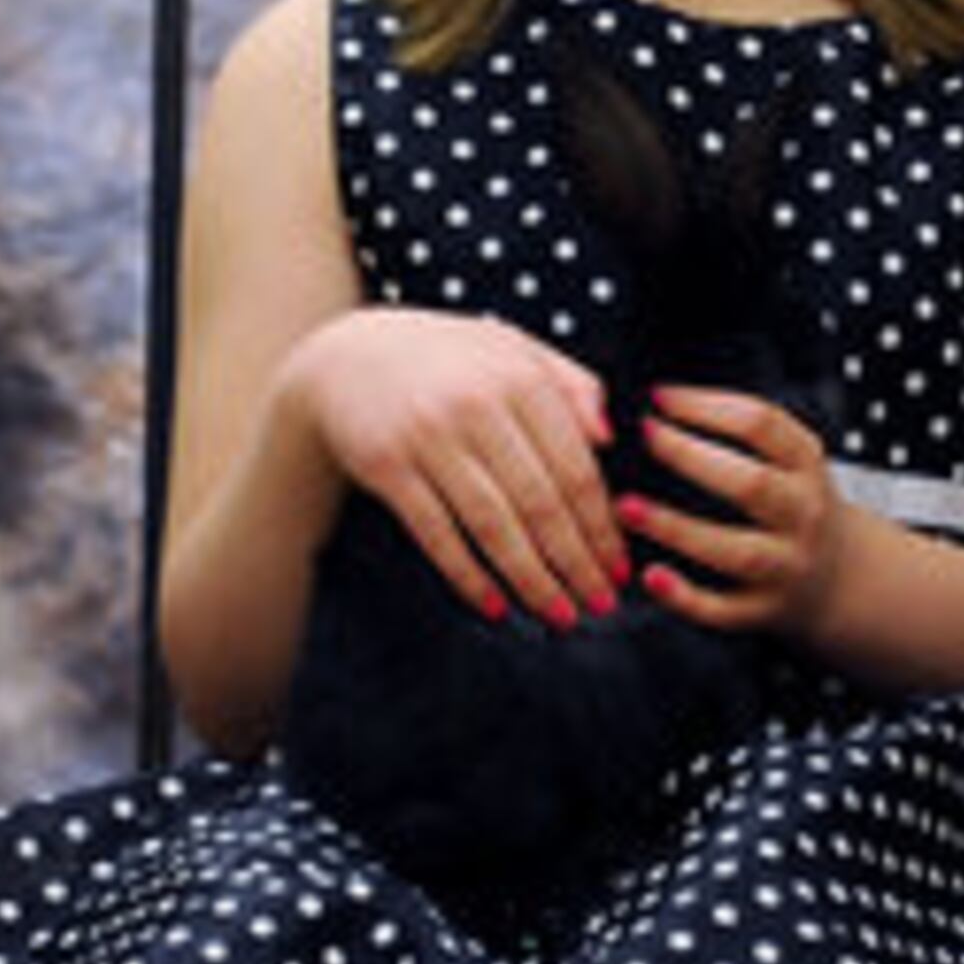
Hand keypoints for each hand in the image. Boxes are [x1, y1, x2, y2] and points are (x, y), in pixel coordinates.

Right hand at [293, 309, 628, 626]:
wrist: (344, 354)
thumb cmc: (446, 358)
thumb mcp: (514, 348)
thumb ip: (571, 384)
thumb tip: (609, 439)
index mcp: (519, 378)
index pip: (574, 467)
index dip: (601, 524)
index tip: (619, 564)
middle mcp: (476, 406)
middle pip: (540, 502)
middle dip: (576, 562)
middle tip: (601, 602)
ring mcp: (428, 437)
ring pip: (493, 525)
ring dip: (531, 578)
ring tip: (559, 614)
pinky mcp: (386, 466)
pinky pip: (436, 533)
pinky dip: (467, 574)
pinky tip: (494, 605)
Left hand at [622, 384, 844, 636]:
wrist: (839, 577)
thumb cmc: (794, 506)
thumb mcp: (793, 460)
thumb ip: (746, 433)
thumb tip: (666, 403)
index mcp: (806, 466)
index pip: (762, 424)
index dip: (707, 406)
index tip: (660, 397)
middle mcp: (802, 514)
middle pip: (751, 484)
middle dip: (691, 457)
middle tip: (645, 436)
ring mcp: (786, 565)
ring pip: (736, 550)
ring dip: (676, 528)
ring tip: (626, 507)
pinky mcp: (764, 609)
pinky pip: (722, 609)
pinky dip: (685, 595)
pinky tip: (651, 576)